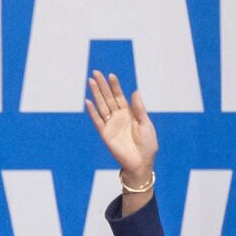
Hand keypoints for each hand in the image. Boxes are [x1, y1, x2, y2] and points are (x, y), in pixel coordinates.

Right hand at [84, 72, 158, 186]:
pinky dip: (92, 112)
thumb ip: (139, 109)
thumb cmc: (147, 144)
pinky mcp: (105, 134)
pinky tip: (88, 101)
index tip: (111, 75)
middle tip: (95, 72)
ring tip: (91, 81)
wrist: (141, 163)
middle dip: (102, 85)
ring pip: (101, 106)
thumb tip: (135, 91)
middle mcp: (118, 117)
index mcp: (129, 113)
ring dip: (96, 94)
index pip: (119, 96)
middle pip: (108, 98)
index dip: (115, 86)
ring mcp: (111, 125)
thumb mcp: (146, 124)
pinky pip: (97, 121)